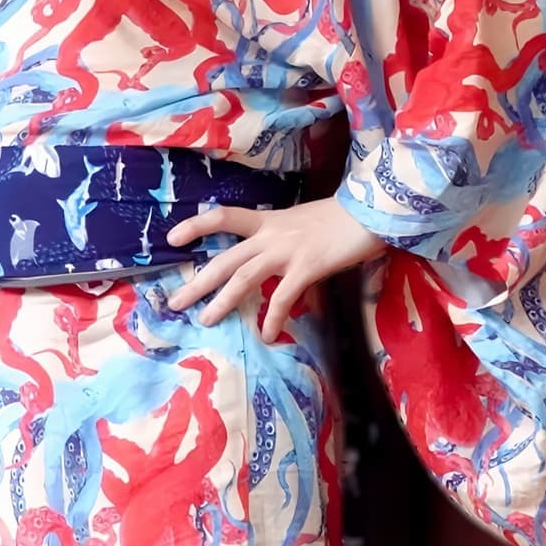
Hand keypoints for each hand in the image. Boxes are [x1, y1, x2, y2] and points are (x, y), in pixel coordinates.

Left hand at [163, 199, 387, 341]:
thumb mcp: (304, 221)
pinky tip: (267, 335)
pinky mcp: (307, 267)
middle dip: (198, 282)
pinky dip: (272, 318)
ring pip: (243, 277)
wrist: (373, 209)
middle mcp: (272, 235)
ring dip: (222, 301)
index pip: (224, 217)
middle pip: (225, 258)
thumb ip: (286, 237)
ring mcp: (288, 251)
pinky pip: (283, 297)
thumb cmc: (343, 216)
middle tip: (174, 303)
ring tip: (206, 321)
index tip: (172, 237)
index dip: (196, 226)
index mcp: (270, 221)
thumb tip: (276, 258)